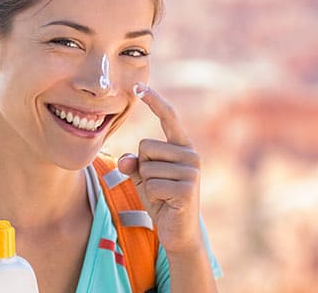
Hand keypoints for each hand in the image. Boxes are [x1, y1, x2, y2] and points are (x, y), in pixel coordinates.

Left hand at [117, 83, 203, 254]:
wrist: (178, 231)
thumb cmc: (161, 199)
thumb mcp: (144, 178)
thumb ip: (134, 164)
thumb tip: (126, 161)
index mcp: (182, 147)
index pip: (169, 118)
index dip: (154, 101)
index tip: (139, 86)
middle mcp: (190, 154)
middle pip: (146, 146)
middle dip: (143, 167)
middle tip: (158, 186)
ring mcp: (191, 171)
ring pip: (146, 167)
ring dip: (147, 185)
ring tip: (163, 195)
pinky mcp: (187, 188)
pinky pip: (152, 184)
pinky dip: (152, 196)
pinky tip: (166, 203)